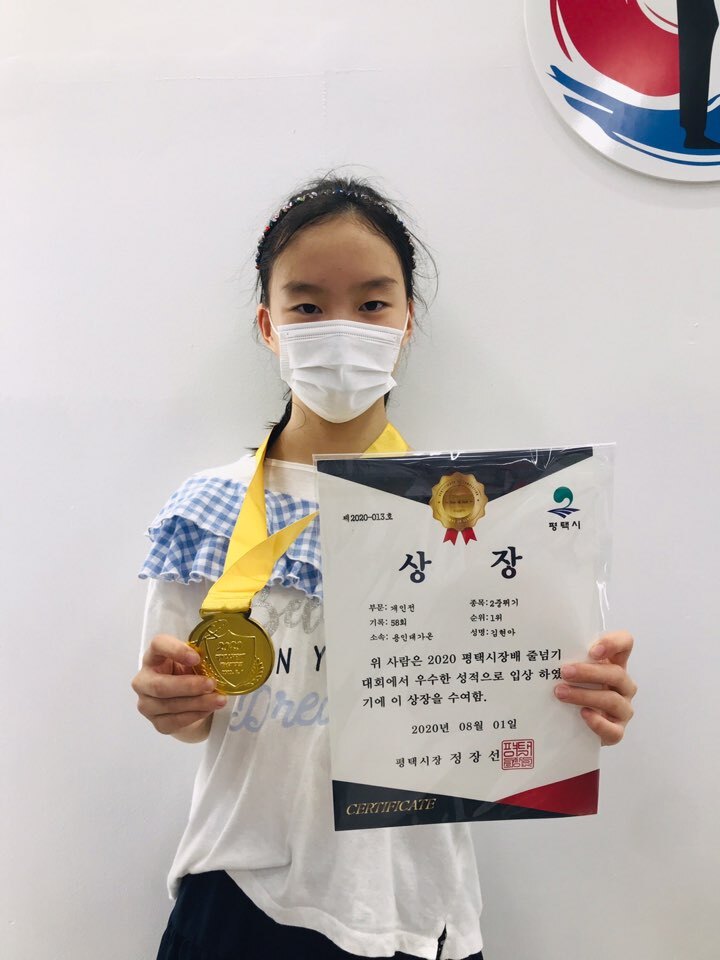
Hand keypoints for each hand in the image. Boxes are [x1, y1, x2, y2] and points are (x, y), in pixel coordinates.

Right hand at [131, 633, 227, 734]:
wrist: (184, 700)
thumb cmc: (187, 674)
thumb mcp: (191, 662)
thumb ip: (199, 659)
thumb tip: (219, 661)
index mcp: (153, 657)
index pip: (157, 645)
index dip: (176, 650)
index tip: (196, 657)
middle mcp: (143, 680)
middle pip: (160, 685)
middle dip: (189, 686)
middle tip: (212, 684)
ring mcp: (147, 704)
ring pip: (169, 705)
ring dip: (198, 703)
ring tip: (219, 699)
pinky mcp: (156, 723)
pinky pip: (175, 721)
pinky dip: (195, 715)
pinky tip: (209, 709)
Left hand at [554, 630, 636, 745]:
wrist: (575, 728)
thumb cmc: (574, 693)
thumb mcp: (573, 674)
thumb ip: (569, 661)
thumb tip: (544, 650)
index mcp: (614, 664)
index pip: (625, 644)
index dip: (613, 643)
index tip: (592, 650)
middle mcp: (623, 686)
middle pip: (617, 673)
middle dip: (589, 672)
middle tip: (565, 672)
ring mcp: (623, 709)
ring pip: (613, 700)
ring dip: (585, 695)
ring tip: (561, 693)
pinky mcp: (617, 731)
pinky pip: (613, 729)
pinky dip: (598, 722)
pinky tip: (583, 714)